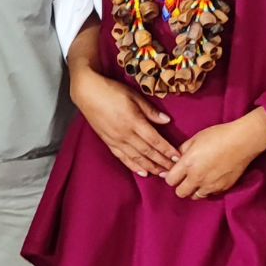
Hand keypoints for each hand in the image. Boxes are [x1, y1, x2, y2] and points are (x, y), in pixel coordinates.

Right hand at [70, 60, 177, 176]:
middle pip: (148, 152)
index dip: (167, 150)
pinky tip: (142, 172)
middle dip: (162, 162)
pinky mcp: (108, 142)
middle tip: (174, 171)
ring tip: (162, 174)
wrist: (87, 93)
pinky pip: (123, 158)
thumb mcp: (134, 96)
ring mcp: (116, 140)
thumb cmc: (112, 91)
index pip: (155, 140)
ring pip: (136, 158)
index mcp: (134, 121)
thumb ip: (150, 111)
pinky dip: (133, 166)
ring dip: (151, 167)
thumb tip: (167, 121)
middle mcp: (125, 134)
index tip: (178, 157)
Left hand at [164, 109, 265, 199]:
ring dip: (194, 190)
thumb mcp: (196, 138)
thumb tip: (177, 159)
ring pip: (195, 197)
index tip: (176, 172)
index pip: (170, 180)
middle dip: (181, 186)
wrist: (243, 141)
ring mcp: (210, 185)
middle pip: (180, 193)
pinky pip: (210, 194)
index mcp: (188, 163)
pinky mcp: (222, 188)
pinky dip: (208, 189)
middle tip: (186, 177)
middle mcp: (197, 177)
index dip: (171, 176)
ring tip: (200, 179)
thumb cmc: (219, 135)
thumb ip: (183, 150)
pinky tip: (212, 178)